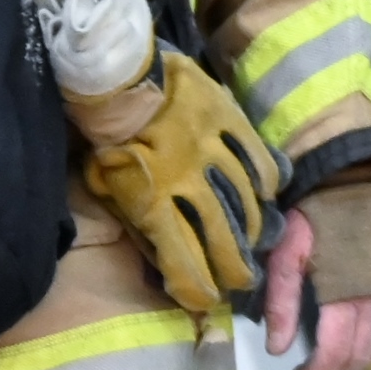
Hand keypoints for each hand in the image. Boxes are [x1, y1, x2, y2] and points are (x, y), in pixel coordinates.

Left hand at [80, 49, 279, 317]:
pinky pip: (255, 154)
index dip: (196, 287)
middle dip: (236, 268)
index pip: (182, 258)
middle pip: (223, 236)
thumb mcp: (103, 181)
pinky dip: (264, 178)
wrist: (116, 70)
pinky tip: (268, 193)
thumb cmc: (104, 131)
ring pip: (244, 200)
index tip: (204, 299)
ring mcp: (212, 149)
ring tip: (257, 243)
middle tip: (243, 282)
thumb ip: (131, 212)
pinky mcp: (227, 118)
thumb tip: (153, 241)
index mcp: (153, 201)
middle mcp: (189, 181)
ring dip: (253, 228)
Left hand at [262, 207, 370, 369]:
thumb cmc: (313, 215)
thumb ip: (281, 298)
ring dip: (352, 365)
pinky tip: (355, 349)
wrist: (353, 181)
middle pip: (356, 355)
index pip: (334, 349)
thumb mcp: (287, 250)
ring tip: (325, 368)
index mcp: (345, 292)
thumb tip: (277, 348)